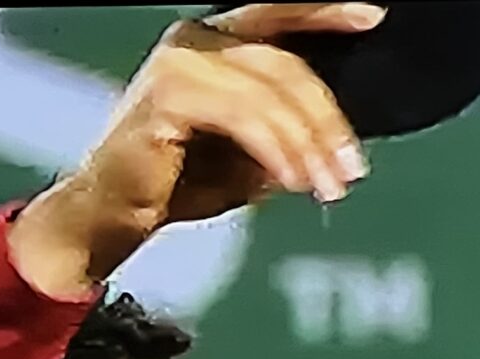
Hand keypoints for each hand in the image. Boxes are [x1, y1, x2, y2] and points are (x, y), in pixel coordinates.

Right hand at [12, 3, 382, 298]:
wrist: (108, 217)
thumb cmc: (171, 187)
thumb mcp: (245, 157)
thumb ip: (283, 137)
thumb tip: (334, 142)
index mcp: (210, 45)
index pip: (276, 15)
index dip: (324, 13)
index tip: (372, 18)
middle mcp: (193, 40)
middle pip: (284, 63)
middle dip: (326, 119)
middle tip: (350, 168)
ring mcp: (179, 60)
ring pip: (270, 91)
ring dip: (307, 143)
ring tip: (326, 185)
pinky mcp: (170, 92)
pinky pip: (245, 115)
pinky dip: (277, 149)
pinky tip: (292, 179)